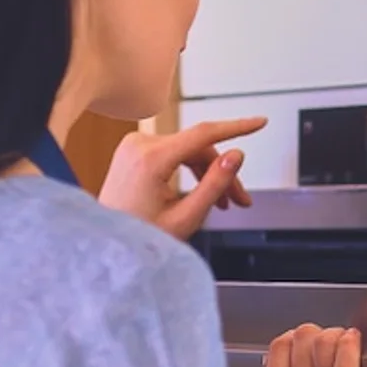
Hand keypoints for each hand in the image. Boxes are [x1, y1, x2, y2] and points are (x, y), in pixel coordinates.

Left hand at [98, 117, 266, 239]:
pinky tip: (203, 191)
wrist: (108, 243)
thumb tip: (236, 155)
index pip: (204, 134)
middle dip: (223, 171)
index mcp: (151, 159)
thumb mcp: (186, 216)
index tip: (259, 122)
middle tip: (240, 199)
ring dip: (209, 173)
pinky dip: (192, 170)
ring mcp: (134, 146)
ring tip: (225, 203)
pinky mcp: (134, 151)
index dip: (237, 127)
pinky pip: (175, 153)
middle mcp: (139, 145)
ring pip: (189, 151)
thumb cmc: (140, 236)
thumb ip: (215, 183)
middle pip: (198, 148)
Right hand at [261, 324, 366, 366]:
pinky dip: (352, 343)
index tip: (307, 342)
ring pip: (325, 345)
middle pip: (302, 340)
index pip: (279, 350)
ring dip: (337, 336)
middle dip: (317, 334)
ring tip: (346, 341)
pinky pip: (348, 363)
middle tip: (330, 341)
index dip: (295, 339)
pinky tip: (356, 342)